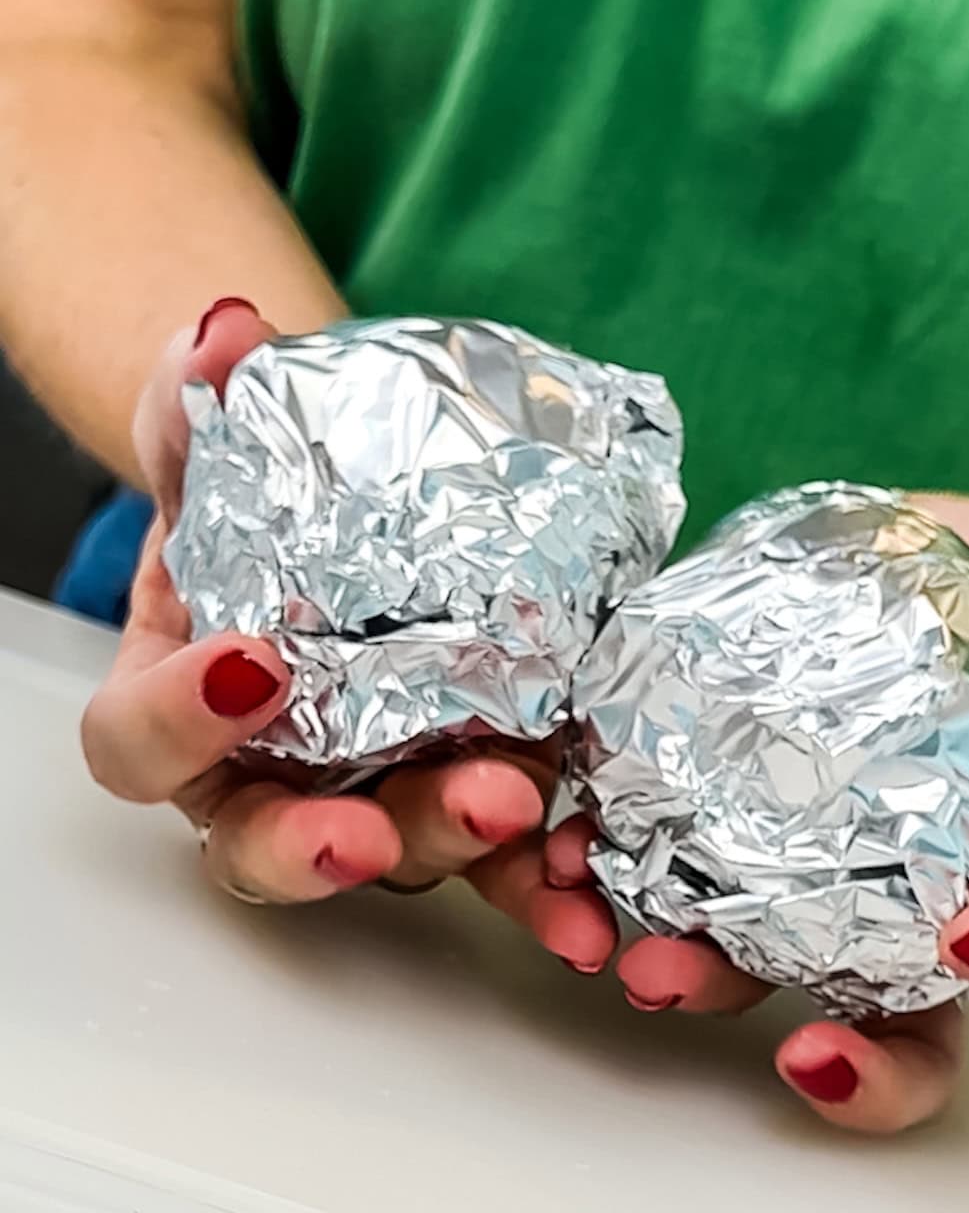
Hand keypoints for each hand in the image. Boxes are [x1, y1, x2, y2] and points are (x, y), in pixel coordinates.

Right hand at [81, 299, 615, 967]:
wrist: (369, 511)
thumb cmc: (270, 501)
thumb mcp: (225, 443)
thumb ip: (203, 394)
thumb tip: (224, 334)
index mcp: (182, 706)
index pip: (140, 744)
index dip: (178, 726)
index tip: (249, 666)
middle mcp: (271, 773)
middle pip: (270, 839)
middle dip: (323, 842)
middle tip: (376, 824)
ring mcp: (376, 792)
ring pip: (399, 853)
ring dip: (457, 852)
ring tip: (516, 814)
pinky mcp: (472, 796)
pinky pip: (499, 857)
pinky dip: (542, 876)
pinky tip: (584, 878)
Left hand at [545, 496, 968, 1132]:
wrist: (930, 551)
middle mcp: (907, 901)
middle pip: (888, 1018)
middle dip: (844, 1055)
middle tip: (796, 1044)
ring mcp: (805, 866)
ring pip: (761, 961)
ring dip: (699, 974)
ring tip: (639, 956)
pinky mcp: (716, 808)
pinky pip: (667, 864)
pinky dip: (616, 875)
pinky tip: (575, 857)